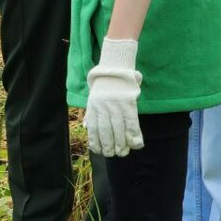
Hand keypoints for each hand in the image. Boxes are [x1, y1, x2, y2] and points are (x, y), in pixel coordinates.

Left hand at [84, 38, 143, 156]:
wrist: (115, 66)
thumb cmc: (104, 84)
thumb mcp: (93, 97)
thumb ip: (91, 112)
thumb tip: (86, 127)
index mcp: (93, 106)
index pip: (93, 129)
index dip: (96, 142)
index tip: (99, 151)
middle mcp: (103, 107)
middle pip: (106, 132)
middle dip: (109, 147)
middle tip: (113, 154)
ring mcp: (116, 105)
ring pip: (119, 130)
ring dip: (121, 144)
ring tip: (123, 152)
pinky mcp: (128, 103)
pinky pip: (131, 122)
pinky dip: (134, 135)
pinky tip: (135, 144)